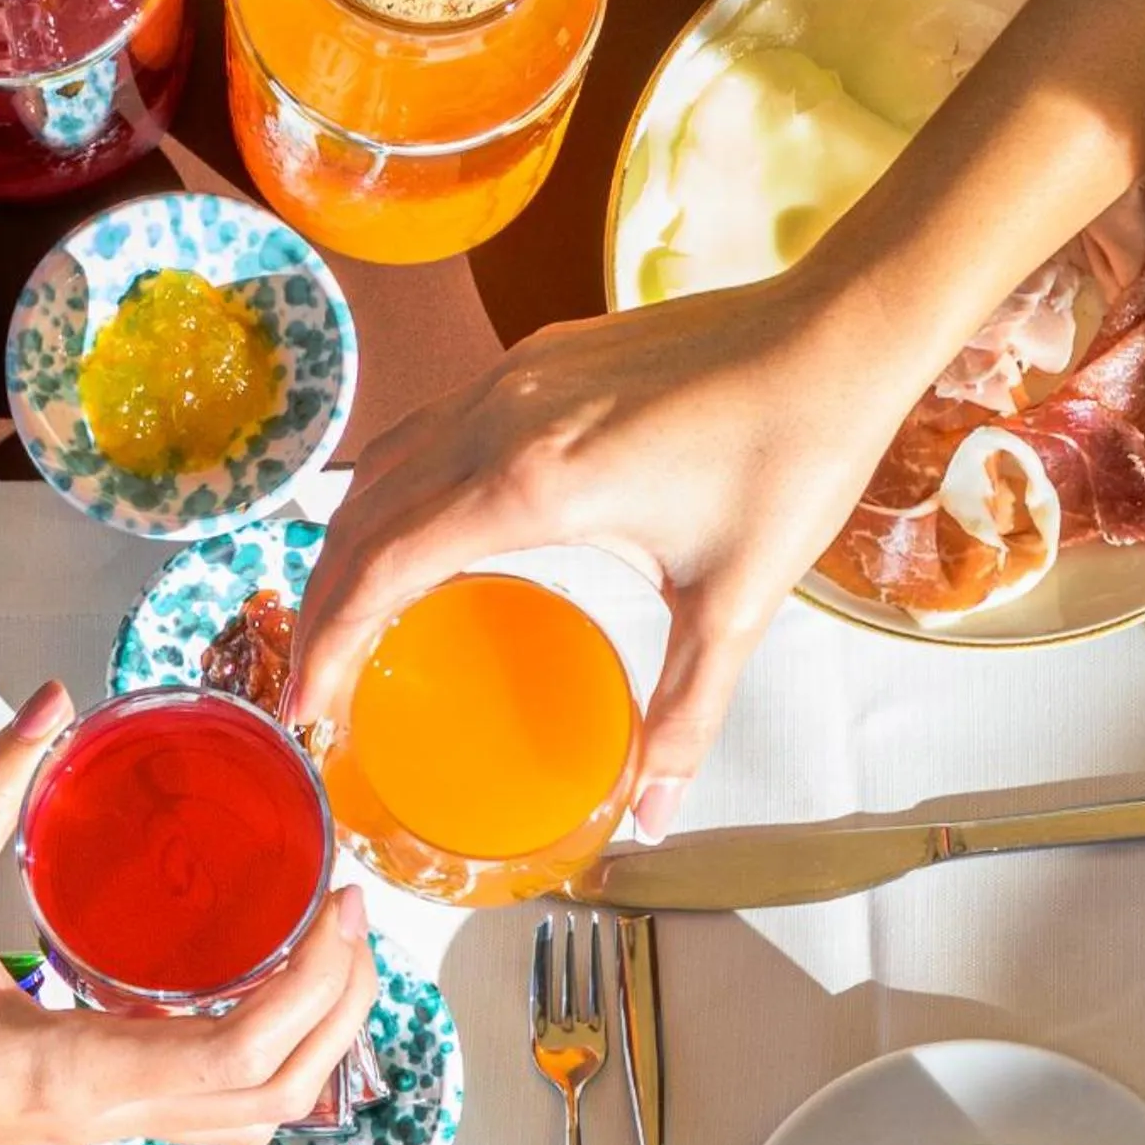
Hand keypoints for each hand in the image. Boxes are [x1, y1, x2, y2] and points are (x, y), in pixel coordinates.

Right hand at [0, 685, 373, 1144]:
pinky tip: (266, 992)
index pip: (238, 1050)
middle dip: (343, 1006)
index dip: (315, 980)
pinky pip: (213, 1112)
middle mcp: (107, 1113)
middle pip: (277, 1093)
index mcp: (74, 1070)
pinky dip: (267, 1062)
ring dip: (317, 1044)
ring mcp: (106, 1128)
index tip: (339, 900)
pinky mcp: (96, 1120)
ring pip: (256, 1116)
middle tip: (354, 911)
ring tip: (331, 952)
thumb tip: (50, 704)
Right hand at [289, 269, 930, 836]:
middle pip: (361, 520)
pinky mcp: (533, 363)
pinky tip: (405, 538)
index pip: (384, 566)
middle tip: (305, 685)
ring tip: (338, 620)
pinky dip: (390, 496)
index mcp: (534, 483)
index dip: (330, 641)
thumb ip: (684, 716)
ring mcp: (510, 382)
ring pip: (384, 469)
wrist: (840, 331)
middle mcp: (500, 421)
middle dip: (319, 608)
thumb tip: (652, 813)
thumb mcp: (736, 606)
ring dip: (346, 547)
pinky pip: (427, 434)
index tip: (305, 704)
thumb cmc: (792, 453)